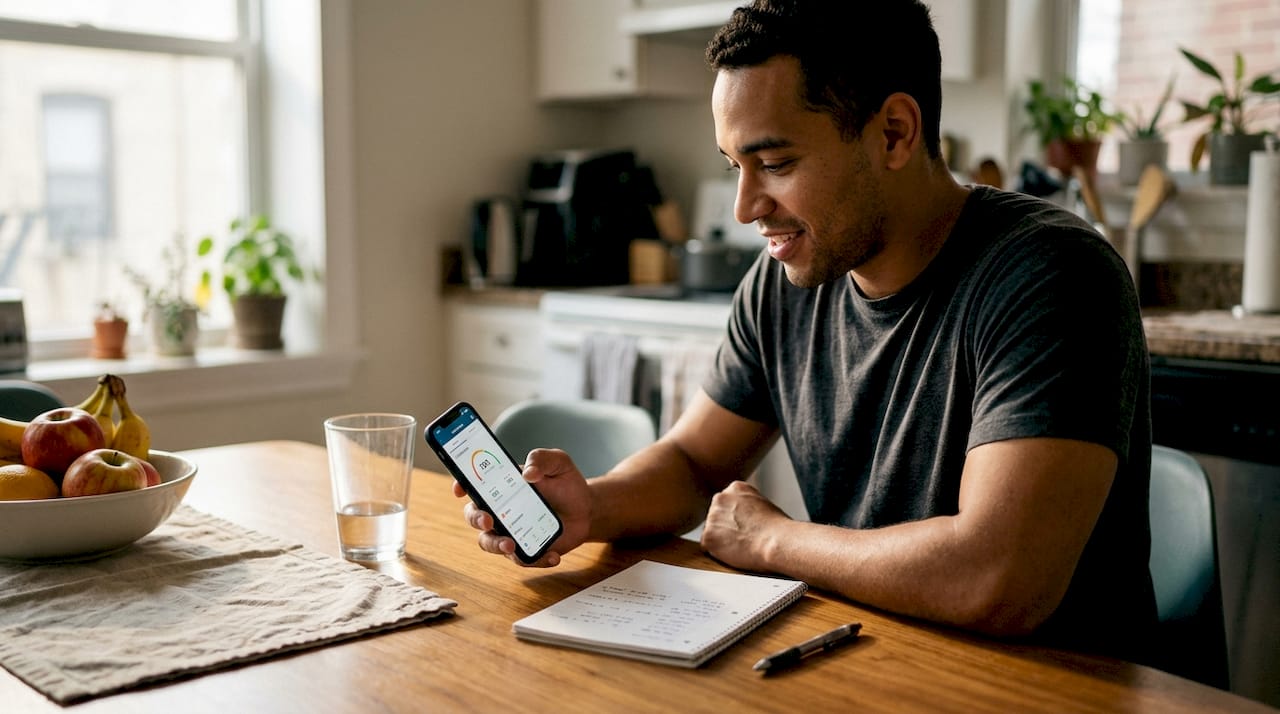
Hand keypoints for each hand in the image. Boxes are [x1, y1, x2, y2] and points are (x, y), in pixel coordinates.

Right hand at [454, 447, 592, 566]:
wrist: (585, 510)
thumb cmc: (566, 483)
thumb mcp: (558, 463)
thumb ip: (542, 459)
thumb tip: (528, 473)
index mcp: (502, 485)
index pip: (473, 484)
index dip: (461, 485)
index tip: (460, 489)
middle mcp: (500, 509)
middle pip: (474, 517)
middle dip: (476, 519)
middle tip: (489, 520)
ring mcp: (510, 531)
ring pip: (490, 543)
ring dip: (496, 545)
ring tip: (512, 545)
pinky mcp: (525, 549)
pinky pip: (522, 559)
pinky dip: (536, 560)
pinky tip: (553, 555)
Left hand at [699, 480, 789, 571]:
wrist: (777, 542)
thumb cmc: (778, 529)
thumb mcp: (763, 505)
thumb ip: (746, 506)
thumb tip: (743, 517)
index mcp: (735, 488)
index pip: (726, 504)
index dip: (736, 519)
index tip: (746, 527)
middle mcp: (720, 498)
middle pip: (716, 517)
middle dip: (725, 528)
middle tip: (743, 539)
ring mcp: (712, 517)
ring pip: (712, 533)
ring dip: (721, 541)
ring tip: (742, 546)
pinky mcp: (707, 536)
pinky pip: (708, 548)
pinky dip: (718, 554)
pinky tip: (735, 553)